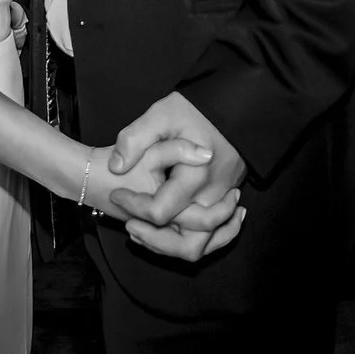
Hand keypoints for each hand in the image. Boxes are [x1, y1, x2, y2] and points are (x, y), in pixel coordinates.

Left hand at [105, 92, 247, 260]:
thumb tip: (116, 167)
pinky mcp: (225, 201)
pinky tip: (164, 229)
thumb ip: (135, 139)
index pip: (160, 212)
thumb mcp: (161, 114)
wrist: (238, 108)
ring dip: (170, 245)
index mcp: (195, 177)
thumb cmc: (197, 110)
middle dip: (152, 239)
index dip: (133, 207)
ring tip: (143, 231)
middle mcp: (212, 197)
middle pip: (185, 242)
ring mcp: (222, 202)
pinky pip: (209, 234)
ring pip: (200, 244)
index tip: (117, 193)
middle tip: (128, 225)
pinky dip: (186, 238)